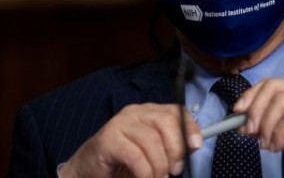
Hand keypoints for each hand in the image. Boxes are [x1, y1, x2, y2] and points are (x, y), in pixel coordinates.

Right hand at [60, 103, 201, 177]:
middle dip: (176, 149)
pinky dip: (145, 172)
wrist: (88, 171)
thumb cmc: (123, 164)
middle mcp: (135, 112)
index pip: (176, 111)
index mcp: (148, 112)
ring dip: (159, 166)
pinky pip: (135, 155)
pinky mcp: (108, 138)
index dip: (189, 127)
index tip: (196, 146)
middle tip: (175, 170)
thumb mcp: (152, 154)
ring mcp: (120, 122)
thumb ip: (172, 147)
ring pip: (152, 140)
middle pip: (167, 121)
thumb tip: (195, 144)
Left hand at [233, 79, 283, 177]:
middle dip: (255, 110)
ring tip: (268, 145)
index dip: (250, 96)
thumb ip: (268, 127)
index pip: (269, 83)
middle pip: (272, 88)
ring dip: (267, 126)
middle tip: (250, 133)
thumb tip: (243, 124)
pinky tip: (280, 146)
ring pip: (280, 101)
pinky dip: (280, 132)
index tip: (237, 114)